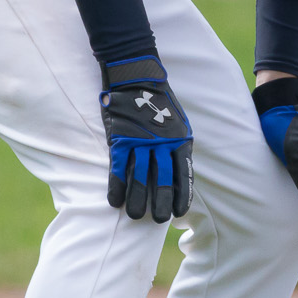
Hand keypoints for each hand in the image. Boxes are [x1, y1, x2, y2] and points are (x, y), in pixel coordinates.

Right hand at [101, 56, 192, 221]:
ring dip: (137, 199)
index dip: (181, 195)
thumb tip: (177, 170)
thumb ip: (177, 146)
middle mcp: (161, 143)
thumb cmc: (159, 102)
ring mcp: (140, 141)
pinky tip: (114, 201)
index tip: (177, 213)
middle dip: (160, 202)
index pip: (183, 174)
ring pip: (140, 176)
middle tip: (157, 220)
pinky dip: (117, 185)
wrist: (137, 77)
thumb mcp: (178, 123)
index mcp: (179, 140)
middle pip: (162, 178)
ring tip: (135, 216)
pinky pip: (118, 166)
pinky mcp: (120, 138)